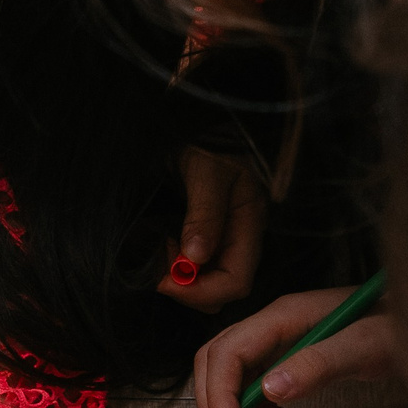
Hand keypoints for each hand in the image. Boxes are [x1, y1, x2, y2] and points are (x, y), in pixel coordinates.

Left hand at [160, 149, 265, 311]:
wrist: (203, 114)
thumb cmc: (211, 136)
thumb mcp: (206, 170)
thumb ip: (204, 214)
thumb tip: (195, 258)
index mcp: (248, 223)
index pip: (236, 282)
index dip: (201, 292)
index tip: (165, 281)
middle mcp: (238, 236)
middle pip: (221, 289)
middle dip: (188, 288)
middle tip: (158, 263)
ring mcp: (223, 235)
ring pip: (206, 279)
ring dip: (178, 276)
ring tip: (158, 248)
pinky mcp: (205, 229)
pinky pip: (193, 262)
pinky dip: (173, 262)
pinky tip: (160, 242)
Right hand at [190, 287, 398, 407]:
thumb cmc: (399, 327)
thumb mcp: (366, 347)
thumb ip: (321, 364)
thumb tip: (272, 388)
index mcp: (285, 316)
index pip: (228, 352)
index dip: (220, 395)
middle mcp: (276, 323)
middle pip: (219, 360)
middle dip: (220, 404)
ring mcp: (282, 338)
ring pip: (235, 375)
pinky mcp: (292, 354)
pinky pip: (258, 382)